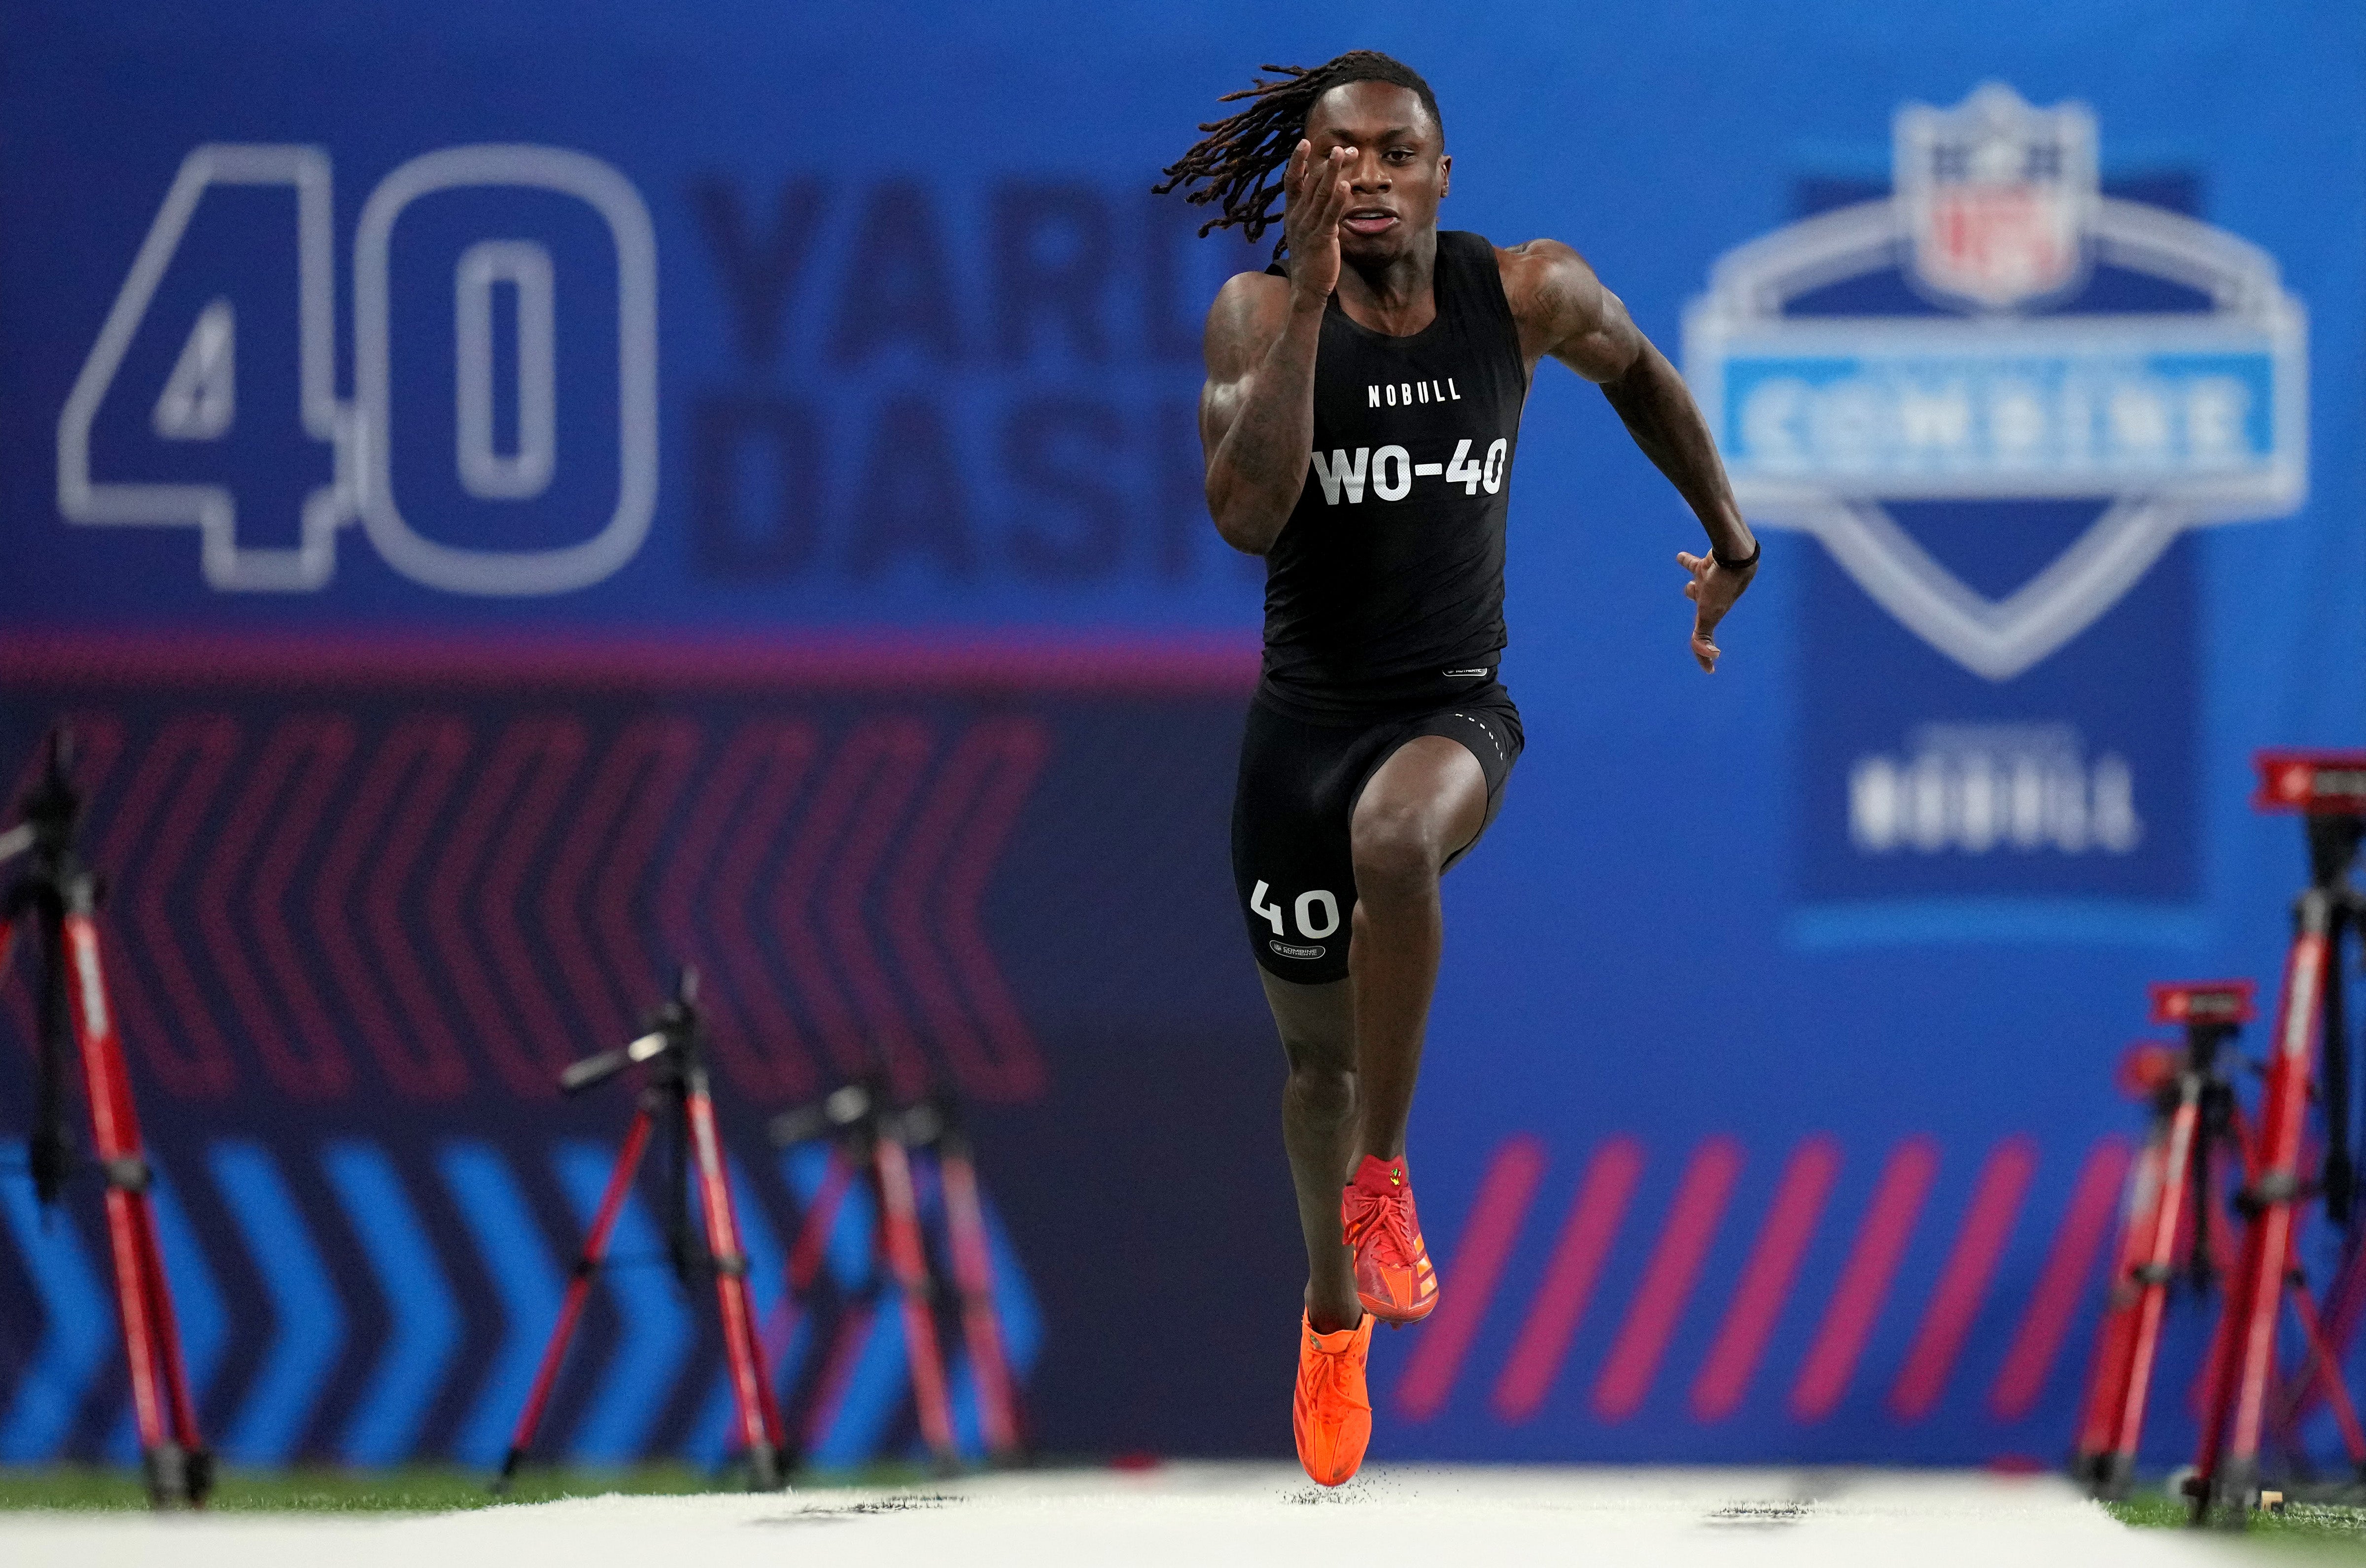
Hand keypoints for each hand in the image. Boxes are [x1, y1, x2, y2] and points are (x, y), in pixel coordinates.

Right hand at [1281, 139, 1349, 306]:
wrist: (1307, 287)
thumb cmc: (1310, 257)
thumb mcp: (1307, 229)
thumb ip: (1313, 209)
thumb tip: (1324, 190)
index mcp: (1292, 213)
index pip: (1291, 180)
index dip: (1297, 160)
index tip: (1305, 141)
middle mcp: (1298, 217)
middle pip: (1312, 182)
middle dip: (1328, 163)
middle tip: (1343, 147)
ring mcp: (1309, 227)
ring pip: (1322, 194)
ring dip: (1333, 172)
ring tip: (1343, 153)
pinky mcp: (1322, 239)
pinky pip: (1330, 215)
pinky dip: (1338, 199)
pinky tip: (1345, 185)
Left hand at [1677, 549, 1754, 672]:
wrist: (1735, 557)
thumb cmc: (1722, 586)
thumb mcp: (1709, 613)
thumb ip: (1704, 635)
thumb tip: (1712, 654)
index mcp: (1711, 613)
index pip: (1704, 639)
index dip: (1704, 655)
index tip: (1709, 670)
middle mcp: (1711, 599)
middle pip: (1702, 611)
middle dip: (1700, 620)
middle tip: (1699, 628)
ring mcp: (1709, 583)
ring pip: (1697, 588)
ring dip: (1692, 589)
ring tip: (1689, 587)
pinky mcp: (1706, 566)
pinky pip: (1692, 564)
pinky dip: (1685, 561)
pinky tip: (1679, 557)